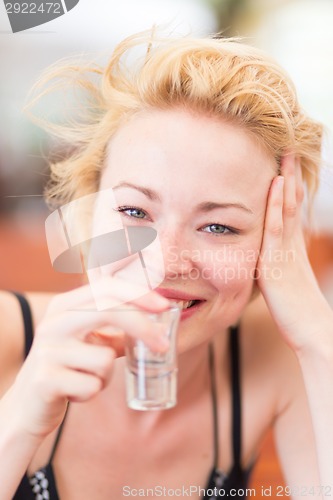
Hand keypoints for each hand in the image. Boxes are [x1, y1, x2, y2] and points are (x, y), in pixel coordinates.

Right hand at [8, 277, 168, 438]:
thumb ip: (117, 327)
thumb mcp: (90, 341)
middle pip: (108, 311)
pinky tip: (74, 393)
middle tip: (163, 345)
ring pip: (105, 359)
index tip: (164, 306)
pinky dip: (92, 393)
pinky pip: (92, 386)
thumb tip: (159, 321)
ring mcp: (47, 350)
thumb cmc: (68, 368)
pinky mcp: (46, 379)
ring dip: (106, 376)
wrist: (28, 405)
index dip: (138, 293)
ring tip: (87, 379)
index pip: (106, 287)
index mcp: (64, 305)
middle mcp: (53, 322)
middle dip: (142, 327)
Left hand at [256, 154, 332, 351]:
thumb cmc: (297, 313)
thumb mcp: (284, 285)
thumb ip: (277, 268)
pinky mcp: (277, 261)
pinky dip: (276, 204)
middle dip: (290, 176)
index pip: (291, 212)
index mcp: (292, 248)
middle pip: (291, 203)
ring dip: (286, 180)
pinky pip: (276, 227)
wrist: (312, 330)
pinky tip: (277, 184)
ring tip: (286, 156)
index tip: (287, 168)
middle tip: (290, 150)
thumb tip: (270, 262)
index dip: (290, 189)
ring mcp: (286, 250)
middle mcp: (291, 244)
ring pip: (286, 208)